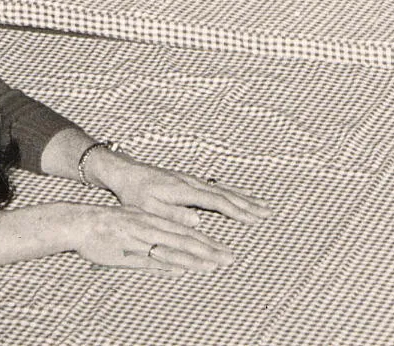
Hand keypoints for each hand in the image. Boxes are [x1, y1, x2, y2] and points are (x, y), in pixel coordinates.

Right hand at [63, 202, 237, 273]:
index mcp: (155, 221)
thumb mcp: (136, 222)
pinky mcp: (128, 249)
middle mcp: (152, 227)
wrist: (81, 222)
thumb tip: (181, 246)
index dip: (208, 243)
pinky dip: (169, 262)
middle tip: (231, 259)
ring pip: (173, 247)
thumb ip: (157, 235)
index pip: (187, 233)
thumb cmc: (108, 226)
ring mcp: (141, 238)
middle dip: (210, 250)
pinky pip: (152, 257)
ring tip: (215, 265)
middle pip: (186, 240)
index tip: (226, 252)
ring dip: (195, 257)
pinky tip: (183, 267)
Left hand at [84, 148, 273, 228]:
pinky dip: (232, 193)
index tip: (254, 219)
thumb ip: (174, 215)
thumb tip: (197, 220)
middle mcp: (192, 182)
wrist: (126, 173)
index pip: (216, 202)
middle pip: (226, 194)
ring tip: (261, 206)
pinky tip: (239, 197)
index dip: (236, 211)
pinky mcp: (190, 180)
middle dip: (248, 204)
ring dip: (244, 199)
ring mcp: (192, 180)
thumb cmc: (135, 195)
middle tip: (268, 212)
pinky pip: (216, 188)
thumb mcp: (149, 209)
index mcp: (184, 190)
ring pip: (223, 190)